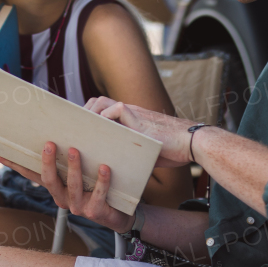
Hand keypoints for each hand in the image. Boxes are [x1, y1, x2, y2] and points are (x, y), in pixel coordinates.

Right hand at [0, 142, 132, 233]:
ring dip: (74, 167)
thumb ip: (70, 158)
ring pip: (73, 186)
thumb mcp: (82, 174)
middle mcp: (63, 198)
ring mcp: (79, 206)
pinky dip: (102, 180)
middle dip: (48, 161)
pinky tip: (105, 167)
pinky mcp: (96, 211)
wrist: (122, 214)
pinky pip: (99, 194)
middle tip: (49, 143)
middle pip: (50, 180)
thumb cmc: (99, 187)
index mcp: (56, 188)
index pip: (32, 175)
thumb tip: (62, 132)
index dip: (15, 165)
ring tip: (75, 150)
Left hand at [83, 96, 198, 167]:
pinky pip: (117, 109)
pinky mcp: (140, 118)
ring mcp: (134, 114)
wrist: (191, 143)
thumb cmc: (172, 149)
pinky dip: (106, 117)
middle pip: (99, 102)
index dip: (90, 116)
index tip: (79, 129)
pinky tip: (100, 129)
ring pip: (104, 102)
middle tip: (76, 129)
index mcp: (131, 118)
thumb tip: (116, 164)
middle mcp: (130, 112)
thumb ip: (130, 149)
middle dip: (84, 114)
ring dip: (91, 114)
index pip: (103, 109)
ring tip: (83, 130)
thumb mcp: (145, 149)